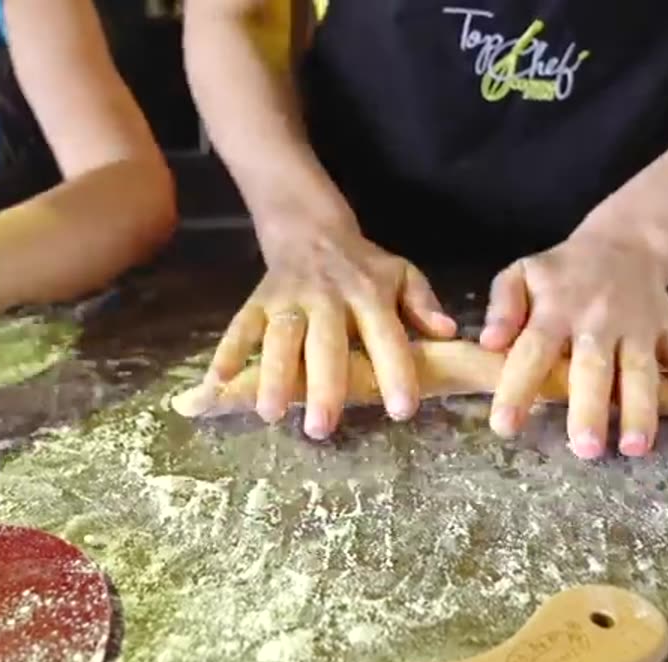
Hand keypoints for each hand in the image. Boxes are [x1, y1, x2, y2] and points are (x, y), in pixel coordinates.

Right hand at [208, 215, 456, 438]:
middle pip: (326, 344)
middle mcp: (328, 298)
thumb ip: (423, 304)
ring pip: (281, 338)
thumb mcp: (402, 275)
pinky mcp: (258, 301)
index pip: (386, 336)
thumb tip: (448, 332)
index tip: (403, 410)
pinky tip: (219, 382)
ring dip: (273, 375)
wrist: (311, 228)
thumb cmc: (364, 266)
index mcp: (369, 294)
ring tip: (271, 413)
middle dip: (323, 385)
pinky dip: (228, 352)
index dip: (395, 371)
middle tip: (322, 427)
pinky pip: (241, 327)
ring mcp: (289, 299)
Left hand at [480, 229, 667, 458]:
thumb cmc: (561, 271)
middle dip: (590, 408)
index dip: (518, 387)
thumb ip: (503, 306)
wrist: (624, 241)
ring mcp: (640, 327)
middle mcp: (599, 320)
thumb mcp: (522, 273)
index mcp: (557, 308)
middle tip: (585, 448)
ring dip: (641, 410)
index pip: (533, 350)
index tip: (505, 425)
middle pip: (595, 367)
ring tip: (635, 447)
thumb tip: (488, 342)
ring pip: (641, 371)